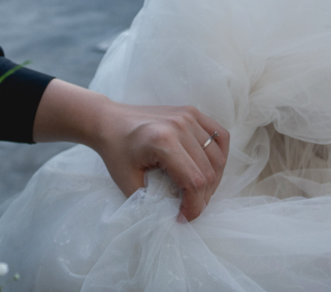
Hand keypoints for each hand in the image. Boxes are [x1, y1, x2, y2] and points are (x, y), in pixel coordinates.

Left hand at [92, 99, 228, 220]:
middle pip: (209, 171)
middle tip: (189, 208)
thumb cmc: (116, 152)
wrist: (110, 121)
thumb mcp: (127, 182)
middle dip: (203, 197)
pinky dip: (219, 155)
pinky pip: (220, 135)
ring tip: (198, 192)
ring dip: (213, 179)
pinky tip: (210, 168)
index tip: (183, 218)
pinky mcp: (192, 112)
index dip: (194, 207)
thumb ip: (151, 202)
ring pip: (218, 156)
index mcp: (163, 142)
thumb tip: (173, 216)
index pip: (195, 182)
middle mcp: (181, 126)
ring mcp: (189, 116)